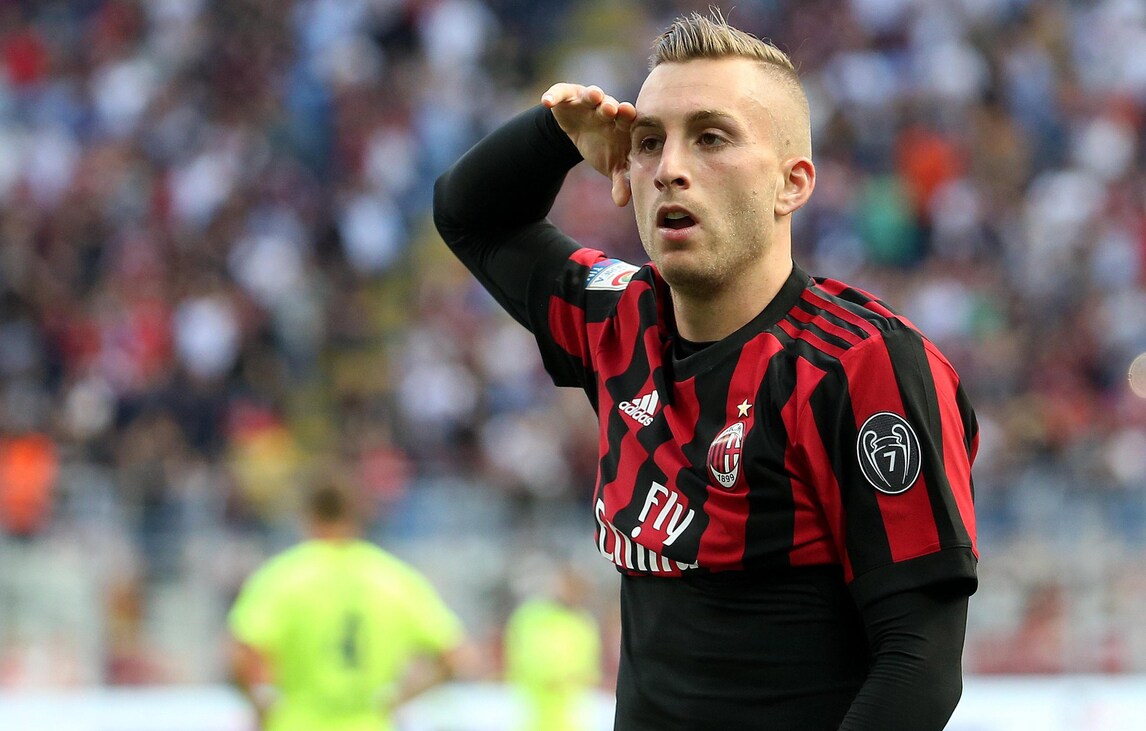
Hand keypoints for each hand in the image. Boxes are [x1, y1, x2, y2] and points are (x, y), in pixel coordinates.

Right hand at [541, 83, 636, 206]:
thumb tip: (623, 203)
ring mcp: (588, 101)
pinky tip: (546, 101)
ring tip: (592, 95)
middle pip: (612, 105)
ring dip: (593, 95)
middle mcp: (608, 109)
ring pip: (592, 95)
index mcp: (623, 125)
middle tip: (612, 108)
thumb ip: (620, 182)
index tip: (630, 116)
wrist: (580, 132)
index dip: (629, 118)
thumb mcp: (611, 166)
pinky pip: (561, 93)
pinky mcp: (568, 96)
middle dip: (612, 106)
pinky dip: (554, 96)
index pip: (629, 121)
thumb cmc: (603, 149)